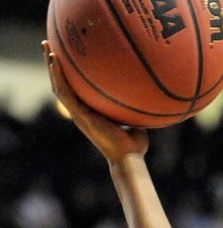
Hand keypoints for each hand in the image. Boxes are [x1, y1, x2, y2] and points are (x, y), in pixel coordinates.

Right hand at [43, 40, 148, 161]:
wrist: (129, 158)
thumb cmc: (134, 145)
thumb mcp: (134, 121)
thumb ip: (133, 108)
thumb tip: (146, 94)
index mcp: (90, 113)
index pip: (75, 90)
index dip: (68, 75)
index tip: (66, 58)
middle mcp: (81, 112)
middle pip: (63, 84)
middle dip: (54, 65)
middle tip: (49, 45)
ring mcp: (79, 113)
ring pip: (59, 86)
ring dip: (51, 66)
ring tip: (47, 46)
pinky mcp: (80, 115)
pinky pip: (65, 92)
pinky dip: (59, 76)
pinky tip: (55, 61)